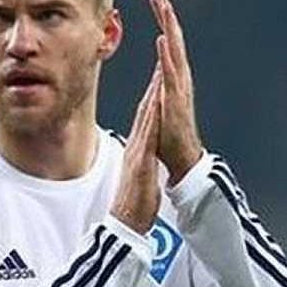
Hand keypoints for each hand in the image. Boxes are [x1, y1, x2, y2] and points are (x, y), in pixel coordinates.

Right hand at [110, 62, 162, 234]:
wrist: (126, 222)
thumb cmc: (135, 203)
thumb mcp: (140, 177)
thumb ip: (141, 163)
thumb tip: (143, 157)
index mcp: (137, 150)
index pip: (145, 119)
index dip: (152, 98)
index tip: (158, 79)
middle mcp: (135, 147)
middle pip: (144, 112)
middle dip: (153, 88)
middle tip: (160, 65)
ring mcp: (137, 153)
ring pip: (145, 119)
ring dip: (153, 96)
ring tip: (160, 75)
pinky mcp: (141, 162)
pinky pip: (148, 136)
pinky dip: (152, 119)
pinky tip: (156, 106)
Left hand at [149, 0, 203, 184]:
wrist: (181, 158)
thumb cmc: (169, 134)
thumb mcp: (159, 102)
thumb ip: (160, 83)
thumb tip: (161, 65)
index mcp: (173, 78)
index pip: (169, 45)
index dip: (165, 23)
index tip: (157, 2)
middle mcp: (179, 79)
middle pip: (174, 41)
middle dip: (167, 17)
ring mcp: (179, 87)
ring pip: (174, 52)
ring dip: (169, 29)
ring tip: (163, 8)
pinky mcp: (176, 99)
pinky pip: (170, 73)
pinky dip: (167, 55)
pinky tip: (163, 39)